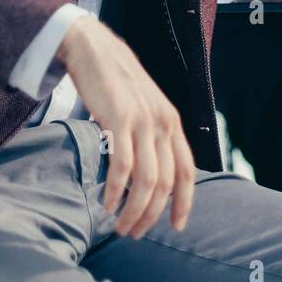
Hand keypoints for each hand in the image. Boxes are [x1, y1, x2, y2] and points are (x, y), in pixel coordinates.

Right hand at [56, 16, 195, 237]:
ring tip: (120, 226)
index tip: (177, 226)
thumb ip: (151, 135)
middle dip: (152, 214)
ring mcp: (143, 121)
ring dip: (134, 209)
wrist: (93, 49)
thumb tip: (149, 173)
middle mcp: (163, 123)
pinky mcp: (119, 119)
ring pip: (146, 180)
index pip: (187, 171)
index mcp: (172, 123)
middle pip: (166, 183)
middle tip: (135, 232)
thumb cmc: (116, 83)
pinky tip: (107, 204)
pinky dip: (116, 190)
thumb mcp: (145, 108)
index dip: (185, 202)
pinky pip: (122, 166)